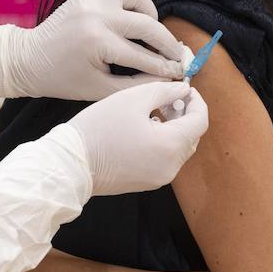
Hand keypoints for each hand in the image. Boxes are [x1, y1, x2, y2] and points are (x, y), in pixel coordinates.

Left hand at [3, 0, 185, 100]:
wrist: (30, 59)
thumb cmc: (64, 79)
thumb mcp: (100, 89)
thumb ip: (136, 85)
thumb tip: (168, 79)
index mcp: (98, 42)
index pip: (144, 56)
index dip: (166, 67)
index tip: (181, 73)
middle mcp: (97, 15)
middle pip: (148, 25)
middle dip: (167, 43)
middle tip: (177, 56)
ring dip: (150, 14)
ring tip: (151, 32)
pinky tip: (132, 16)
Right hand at [68, 80, 208, 195]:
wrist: (71, 164)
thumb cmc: (100, 128)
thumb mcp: (134, 99)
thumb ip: (165, 91)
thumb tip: (185, 90)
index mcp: (171, 146)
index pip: (201, 121)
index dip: (197, 101)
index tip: (186, 88)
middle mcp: (171, 167)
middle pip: (192, 136)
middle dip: (185, 114)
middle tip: (168, 98)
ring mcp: (159, 178)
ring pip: (179, 149)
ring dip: (174, 128)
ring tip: (155, 111)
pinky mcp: (147, 182)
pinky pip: (165, 160)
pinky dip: (163, 143)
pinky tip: (145, 129)